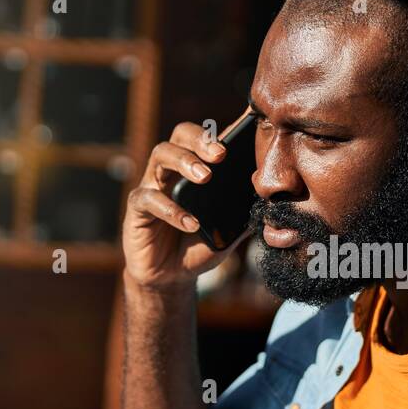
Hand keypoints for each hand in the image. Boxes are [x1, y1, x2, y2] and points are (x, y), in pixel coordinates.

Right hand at [122, 121, 248, 288]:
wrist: (173, 277)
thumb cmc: (201, 245)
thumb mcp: (230, 229)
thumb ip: (245, 212)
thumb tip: (270, 199)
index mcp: (195, 168)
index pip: (205, 138)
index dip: (220, 132)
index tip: (240, 132)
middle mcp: (172, 169)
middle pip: (179, 135)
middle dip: (200, 139)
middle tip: (221, 155)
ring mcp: (152, 185)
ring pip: (161, 155)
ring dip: (184, 161)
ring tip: (205, 177)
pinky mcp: (137, 208)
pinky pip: (149, 199)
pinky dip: (172, 210)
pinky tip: (191, 223)